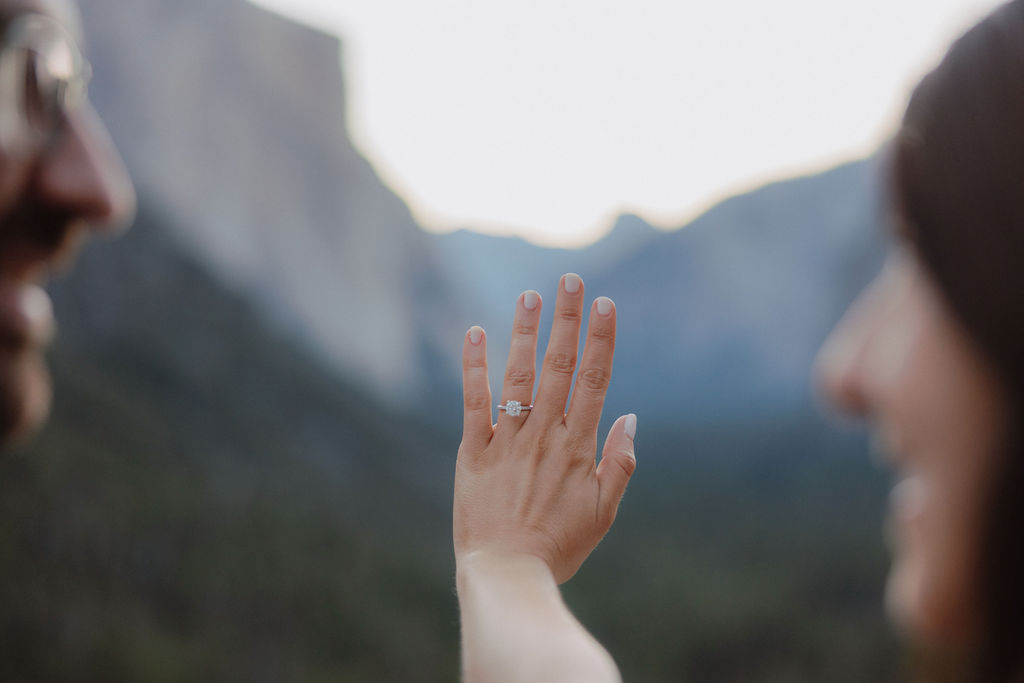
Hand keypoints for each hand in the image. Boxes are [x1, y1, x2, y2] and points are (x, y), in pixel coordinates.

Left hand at [454, 273, 636, 583]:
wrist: (507, 572)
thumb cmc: (559, 546)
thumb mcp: (604, 512)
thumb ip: (619, 463)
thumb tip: (629, 416)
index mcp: (578, 447)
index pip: (594, 380)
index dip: (601, 339)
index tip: (606, 303)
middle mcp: (544, 435)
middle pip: (560, 366)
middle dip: (567, 320)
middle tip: (570, 280)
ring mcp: (507, 440)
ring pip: (519, 375)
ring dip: (525, 332)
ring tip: (530, 295)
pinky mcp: (473, 451)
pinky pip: (474, 401)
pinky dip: (474, 366)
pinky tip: (476, 333)